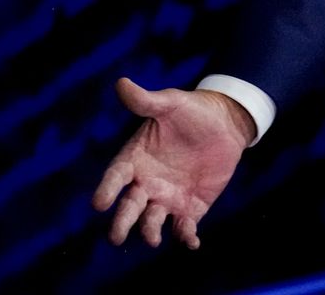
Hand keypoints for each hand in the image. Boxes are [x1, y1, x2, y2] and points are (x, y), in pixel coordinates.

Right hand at [91, 78, 253, 248]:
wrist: (225, 124)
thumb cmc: (192, 112)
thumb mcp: (170, 104)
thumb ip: (146, 101)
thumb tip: (122, 83)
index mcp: (135, 159)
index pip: (115, 177)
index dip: (107, 190)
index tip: (99, 203)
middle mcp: (146, 183)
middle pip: (129, 206)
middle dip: (122, 222)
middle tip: (116, 236)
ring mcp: (167, 197)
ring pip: (153, 221)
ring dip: (150, 231)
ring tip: (153, 238)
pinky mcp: (190, 207)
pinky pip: (184, 227)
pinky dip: (186, 236)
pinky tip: (191, 241)